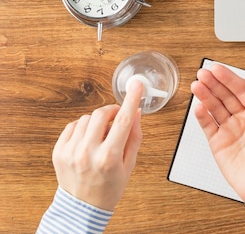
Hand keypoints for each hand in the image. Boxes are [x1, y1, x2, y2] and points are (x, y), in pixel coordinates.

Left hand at [51, 80, 142, 210]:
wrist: (83, 207)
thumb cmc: (109, 187)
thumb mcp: (130, 164)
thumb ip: (134, 137)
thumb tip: (136, 113)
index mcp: (109, 157)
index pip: (123, 120)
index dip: (131, 100)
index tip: (136, 86)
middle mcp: (88, 153)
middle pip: (101, 114)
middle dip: (111, 111)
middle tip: (116, 117)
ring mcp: (71, 152)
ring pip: (86, 118)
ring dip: (97, 121)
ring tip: (101, 135)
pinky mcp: (59, 151)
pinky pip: (72, 126)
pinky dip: (82, 127)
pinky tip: (88, 139)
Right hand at [191, 64, 244, 204]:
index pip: (241, 90)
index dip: (230, 78)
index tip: (218, 69)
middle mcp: (242, 118)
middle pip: (226, 95)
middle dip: (214, 83)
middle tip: (203, 73)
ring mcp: (229, 129)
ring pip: (215, 107)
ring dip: (206, 95)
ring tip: (197, 85)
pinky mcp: (218, 142)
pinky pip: (208, 125)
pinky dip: (202, 115)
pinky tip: (198, 106)